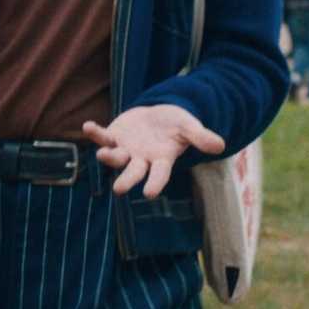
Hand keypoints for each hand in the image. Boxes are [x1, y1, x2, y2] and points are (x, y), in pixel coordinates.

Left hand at [83, 105, 225, 197]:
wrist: (158, 115)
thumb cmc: (176, 124)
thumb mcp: (189, 127)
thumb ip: (201, 137)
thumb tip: (220, 145)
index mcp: (161, 160)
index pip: (159, 175)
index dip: (155, 183)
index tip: (149, 194)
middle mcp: (141, 159)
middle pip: (133, 173)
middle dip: (126, 180)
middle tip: (119, 189)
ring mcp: (126, 149)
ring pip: (115, 157)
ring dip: (108, 156)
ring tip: (102, 154)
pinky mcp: (114, 136)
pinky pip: (103, 136)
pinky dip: (95, 133)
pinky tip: (88, 127)